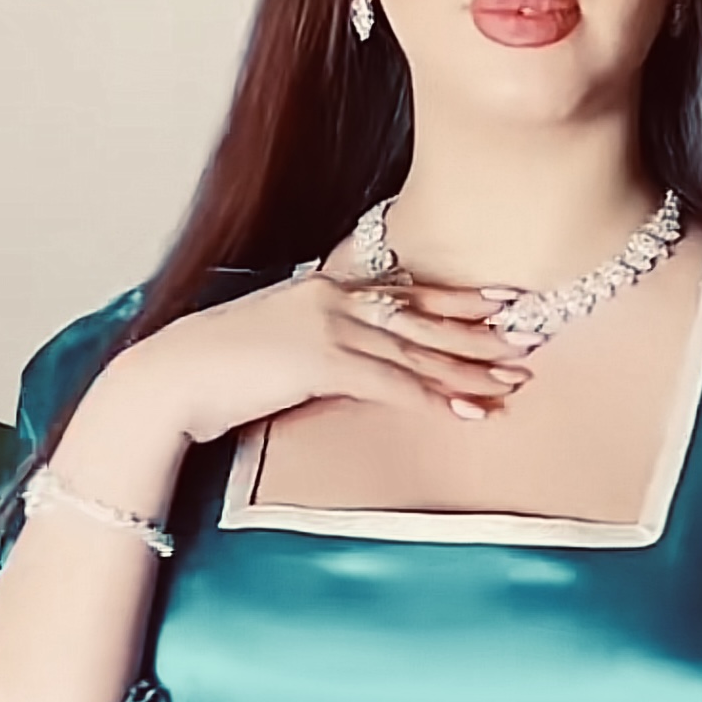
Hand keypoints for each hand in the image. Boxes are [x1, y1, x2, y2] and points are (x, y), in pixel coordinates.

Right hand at [122, 264, 543, 446]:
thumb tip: (346, 363)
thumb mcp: (277, 345)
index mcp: (327, 289)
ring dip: (469, 370)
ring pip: (418, 352)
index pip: (407, 291)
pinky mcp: (321, 364)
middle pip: (424, 318)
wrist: (173, 377)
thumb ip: (318, 344)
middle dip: (480, 333)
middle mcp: (335, 300)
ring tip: (513, 383)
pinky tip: (469, 413)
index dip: (459, 297)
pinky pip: (394, 385)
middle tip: (529, 340)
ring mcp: (330, 328)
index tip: (502, 300)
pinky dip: (435, 399)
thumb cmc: (218, 368)